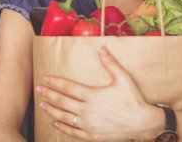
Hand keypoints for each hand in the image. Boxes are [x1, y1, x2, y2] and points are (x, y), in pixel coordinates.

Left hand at [35, 47, 162, 141]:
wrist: (143, 124)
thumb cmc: (134, 100)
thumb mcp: (123, 78)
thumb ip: (110, 63)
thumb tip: (101, 48)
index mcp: (92, 95)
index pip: (68, 87)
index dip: (55, 82)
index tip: (46, 79)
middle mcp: (87, 110)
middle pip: (62, 101)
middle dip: (49, 94)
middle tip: (38, 90)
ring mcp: (88, 125)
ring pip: (64, 117)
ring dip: (52, 110)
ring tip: (42, 105)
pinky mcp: (92, 135)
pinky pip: (73, 132)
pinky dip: (62, 127)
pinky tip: (56, 123)